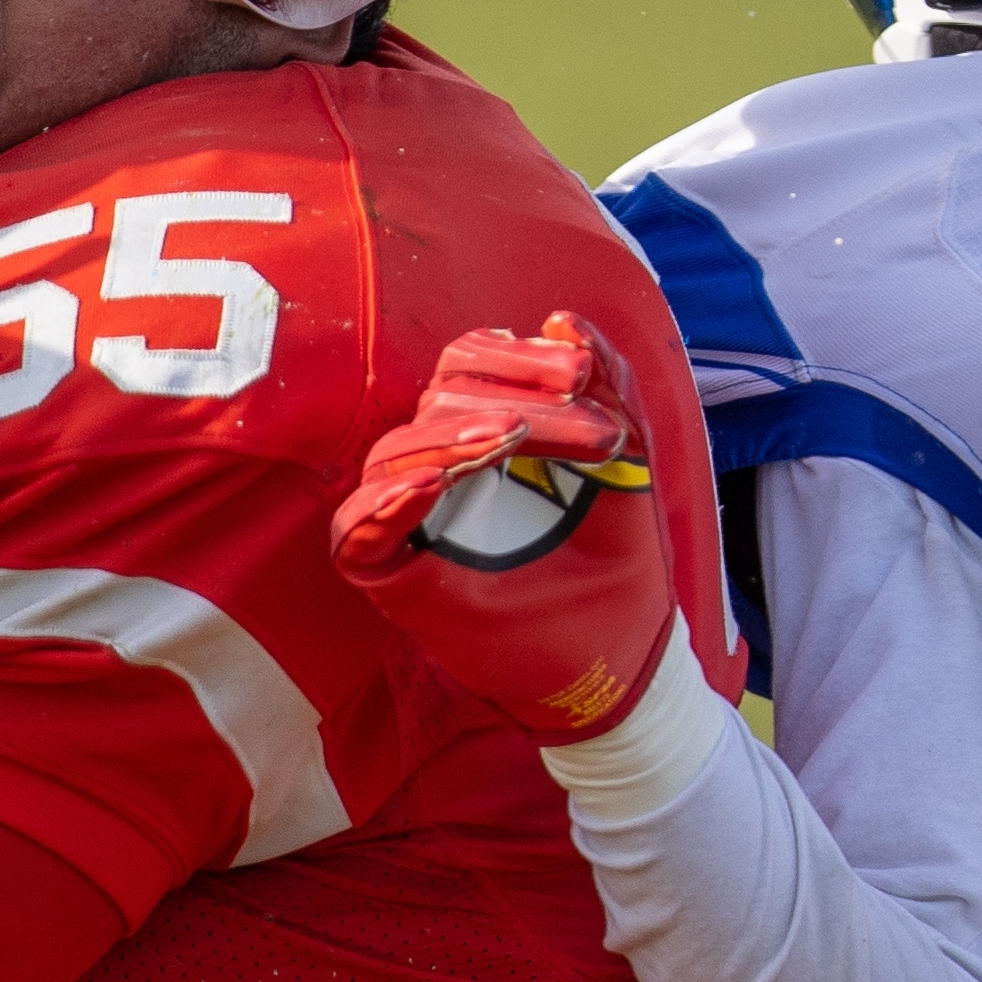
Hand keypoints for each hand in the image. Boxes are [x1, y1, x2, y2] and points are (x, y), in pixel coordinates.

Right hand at [329, 312, 677, 743]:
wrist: (623, 661)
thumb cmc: (615, 567)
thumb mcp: (625, 464)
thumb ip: (607, 389)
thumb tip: (560, 320)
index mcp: (484, 434)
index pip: (467, 364)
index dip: (516, 357)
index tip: (581, 372)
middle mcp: (438, 468)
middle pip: (439, 398)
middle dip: (515, 398)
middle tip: (592, 429)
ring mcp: (408, 521)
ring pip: (400, 450)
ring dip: (454, 435)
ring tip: (509, 439)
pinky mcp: (389, 577)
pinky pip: (356, 531)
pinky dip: (387, 502)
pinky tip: (433, 485)